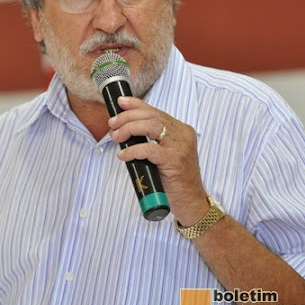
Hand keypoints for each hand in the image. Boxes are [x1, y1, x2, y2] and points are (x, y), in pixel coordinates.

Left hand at [108, 96, 207, 225]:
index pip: (156, 111)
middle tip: (112, 124)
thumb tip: (124, 130)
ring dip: (129, 129)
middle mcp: (183, 135)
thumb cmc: (174, 180)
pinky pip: (149, 149)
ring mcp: (180, 147)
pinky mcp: (175, 161)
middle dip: (128, 117)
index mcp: (181, 130)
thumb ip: (151, 140)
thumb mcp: (163, 154)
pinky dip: (133, 150)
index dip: (136, 105)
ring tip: (116, 137)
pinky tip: (123, 155)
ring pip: (151, 127)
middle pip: (151, 116)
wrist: (191, 202)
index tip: (121, 102)